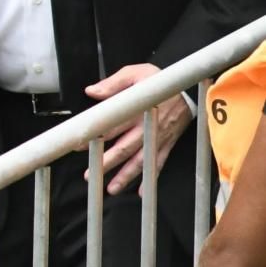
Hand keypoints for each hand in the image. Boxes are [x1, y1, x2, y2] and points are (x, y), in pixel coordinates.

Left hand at [85, 65, 192, 193]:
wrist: (187, 88)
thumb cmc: (157, 80)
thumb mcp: (135, 74)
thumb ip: (112, 84)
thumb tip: (92, 91)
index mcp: (137, 109)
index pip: (112, 125)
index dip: (96, 136)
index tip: (79, 145)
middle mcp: (147, 127)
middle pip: (125, 148)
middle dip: (107, 163)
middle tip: (90, 175)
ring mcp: (159, 138)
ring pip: (141, 161)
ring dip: (126, 176)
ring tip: (112, 189)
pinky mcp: (168, 144)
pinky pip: (159, 163)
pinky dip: (151, 179)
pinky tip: (141, 192)